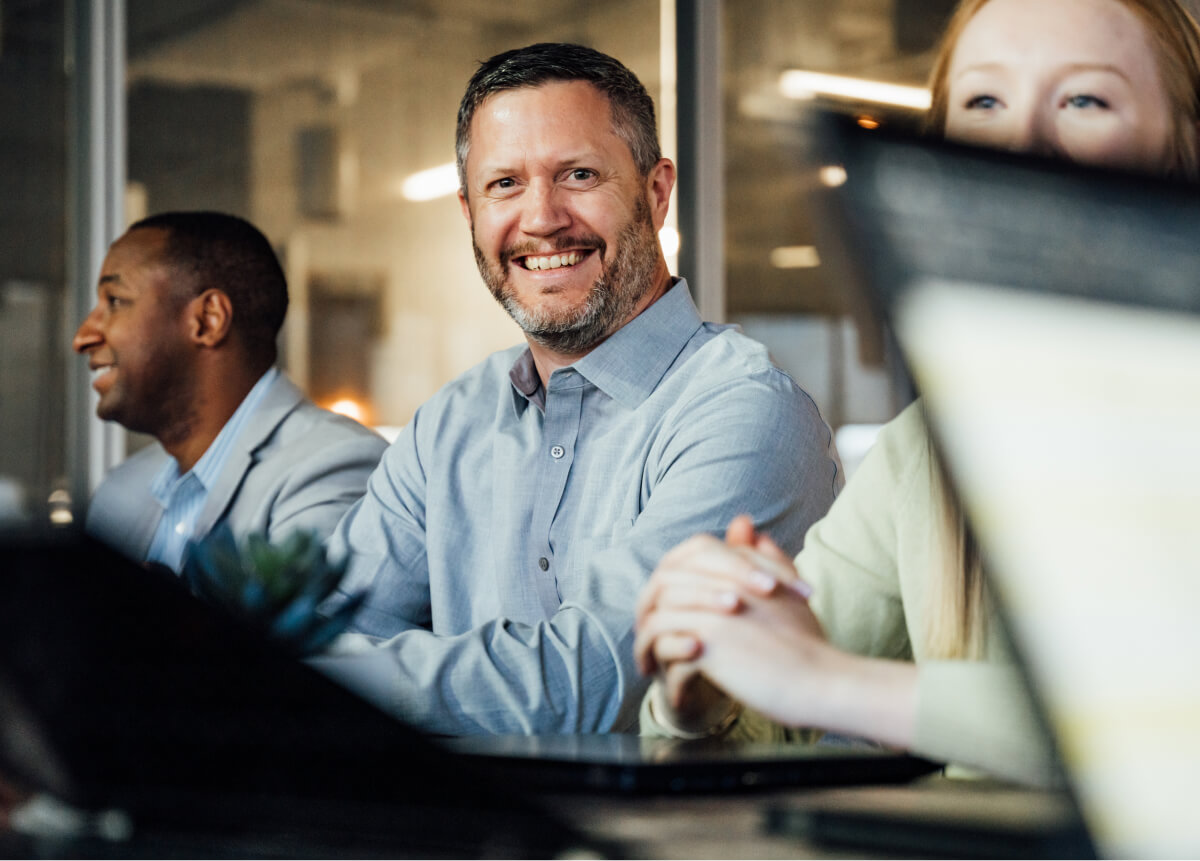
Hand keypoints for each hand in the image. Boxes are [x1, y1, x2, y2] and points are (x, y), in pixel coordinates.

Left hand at [636, 523, 918, 744]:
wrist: (823, 681)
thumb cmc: (808, 642)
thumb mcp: (787, 592)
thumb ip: (766, 558)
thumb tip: (743, 523)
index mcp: (738, 568)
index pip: (686, 558)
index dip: (671, 581)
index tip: (665, 608)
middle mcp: (720, 583)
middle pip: (662, 585)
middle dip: (647, 614)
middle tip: (646, 642)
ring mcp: (711, 612)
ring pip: (655, 621)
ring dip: (647, 647)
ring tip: (649, 669)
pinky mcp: (707, 644)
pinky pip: (665, 652)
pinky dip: (665, 675)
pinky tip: (675, 696)